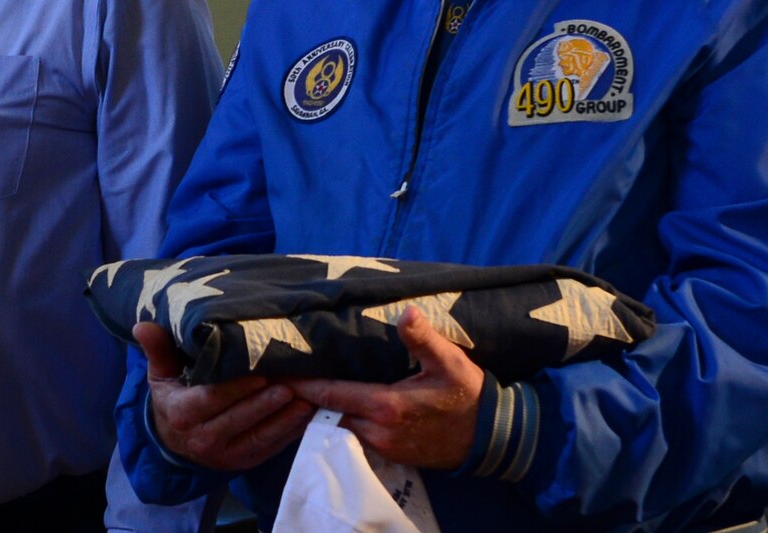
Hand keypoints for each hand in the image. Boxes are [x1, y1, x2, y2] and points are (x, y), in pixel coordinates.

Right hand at [135, 322, 315, 470]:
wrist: (172, 444)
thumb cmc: (171, 399)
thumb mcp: (160, 375)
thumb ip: (157, 349)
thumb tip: (142, 325)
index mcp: (182, 413)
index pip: (212, 399)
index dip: (238, 389)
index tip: (262, 373)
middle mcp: (203, 438)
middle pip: (240, 418)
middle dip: (268, 401)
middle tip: (293, 382)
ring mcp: (226, 454)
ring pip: (259, 435)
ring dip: (285, 418)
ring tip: (305, 397)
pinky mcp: (244, 462)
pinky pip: (269, 448)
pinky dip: (289, 432)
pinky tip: (305, 415)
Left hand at [289, 307, 482, 468]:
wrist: (493, 438)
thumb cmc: (469, 395)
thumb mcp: (450, 361)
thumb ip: (423, 338)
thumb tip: (406, 312)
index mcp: (385, 407)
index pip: (329, 394)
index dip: (300, 383)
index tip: (274, 372)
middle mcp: (377, 431)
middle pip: (328, 413)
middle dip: (305, 397)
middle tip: (280, 377)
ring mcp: (383, 447)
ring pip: (339, 427)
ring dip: (322, 410)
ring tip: (301, 388)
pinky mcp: (391, 455)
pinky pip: (354, 437)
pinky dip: (340, 422)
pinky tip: (333, 406)